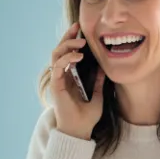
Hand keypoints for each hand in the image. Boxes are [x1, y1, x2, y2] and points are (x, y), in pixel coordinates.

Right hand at [50, 22, 105, 139]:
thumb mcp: (97, 96)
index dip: (72, 40)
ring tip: (81, 43)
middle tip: (77, 27)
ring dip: (67, 45)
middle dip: (67, 37)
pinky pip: (58, 66)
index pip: (67, 54)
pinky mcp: (56, 85)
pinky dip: (67, 58)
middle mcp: (61, 77)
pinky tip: (78, 56)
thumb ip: (98, 82)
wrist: (80, 131)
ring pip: (56, 55)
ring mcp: (58, 80)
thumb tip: (104, 68)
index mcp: (69, 77)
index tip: (80, 31)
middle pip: (59, 50)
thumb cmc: (87, 117)